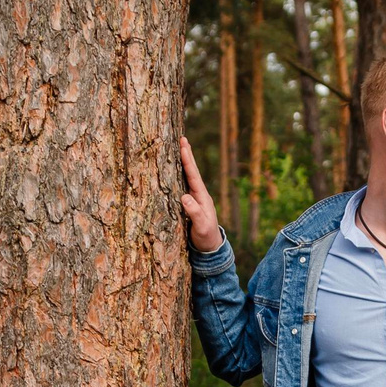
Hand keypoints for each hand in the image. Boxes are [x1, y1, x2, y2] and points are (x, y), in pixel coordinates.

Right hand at [179, 137, 224, 252]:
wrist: (210, 247)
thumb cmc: (206, 237)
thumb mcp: (201, 227)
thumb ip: (194, 212)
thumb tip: (184, 197)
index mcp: (202, 197)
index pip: (194, 175)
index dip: (188, 161)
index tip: (184, 146)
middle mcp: (199, 194)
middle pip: (192, 171)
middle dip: (187, 155)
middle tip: (183, 138)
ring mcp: (194, 198)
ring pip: (187, 176)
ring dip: (183, 162)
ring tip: (180, 147)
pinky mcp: (189, 203)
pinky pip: (183, 184)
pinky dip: (179, 173)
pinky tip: (175, 168)